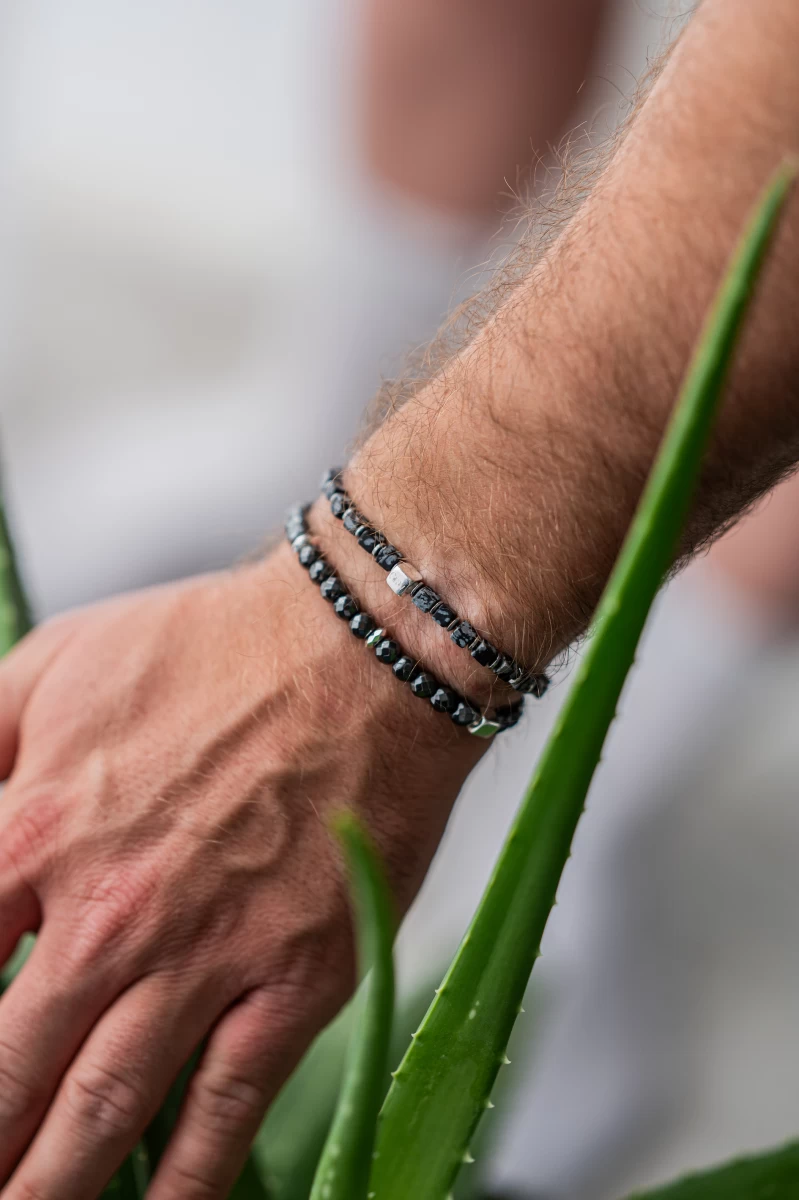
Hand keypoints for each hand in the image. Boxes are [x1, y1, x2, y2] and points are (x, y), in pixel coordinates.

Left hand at [0, 542, 477, 1197]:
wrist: (364, 648)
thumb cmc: (219, 646)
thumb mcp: (54, 665)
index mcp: (33, 832)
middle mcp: (108, 916)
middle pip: (1, 1076)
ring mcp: (204, 957)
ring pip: (97, 1117)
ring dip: (43, 1190)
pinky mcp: (293, 981)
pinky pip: (224, 1114)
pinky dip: (181, 1188)